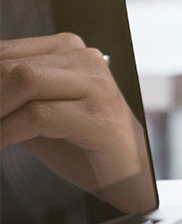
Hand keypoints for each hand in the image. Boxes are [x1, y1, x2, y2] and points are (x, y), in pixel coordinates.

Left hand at [0, 33, 155, 212]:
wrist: (127, 174)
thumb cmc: (80, 143)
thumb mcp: (35, 109)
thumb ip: (8, 95)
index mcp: (68, 50)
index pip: (4, 51)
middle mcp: (86, 60)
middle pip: (12, 65)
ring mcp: (96, 87)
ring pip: (25, 80)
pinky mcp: (99, 118)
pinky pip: (39, 116)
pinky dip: (8, 131)